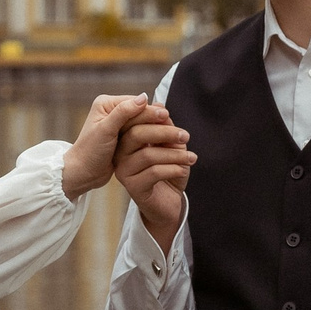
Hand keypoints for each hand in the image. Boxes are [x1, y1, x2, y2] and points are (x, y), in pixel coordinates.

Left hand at [61, 95, 165, 199]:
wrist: (81, 173)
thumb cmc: (89, 152)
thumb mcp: (105, 131)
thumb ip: (123, 113)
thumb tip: (143, 97)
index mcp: (106, 104)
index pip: (134, 103)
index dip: (151, 110)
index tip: (167, 116)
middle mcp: (112, 111)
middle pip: (140, 113)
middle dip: (158, 120)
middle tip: (174, 126)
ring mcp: (117, 124)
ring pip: (143, 124)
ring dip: (158, 130)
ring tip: (175, 136)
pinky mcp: (122, 136)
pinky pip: (141, 134)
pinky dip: (152, 138)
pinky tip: (165, 144)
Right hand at [115, 111, 193, 249]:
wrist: (168, 203)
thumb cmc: (168, 172)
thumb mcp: (170, 145)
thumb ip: (165, 127)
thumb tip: (160, 106)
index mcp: (126, 140)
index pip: (133, 121)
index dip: (150, 115)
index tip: (169, 115)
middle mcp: (120, 155)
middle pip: (136, 135)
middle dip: (164, 132)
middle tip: (185, 135)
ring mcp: (124, 172)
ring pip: (148, 155)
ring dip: (174, 154)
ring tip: (191, 157)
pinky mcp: (133, 187)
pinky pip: (153, 173)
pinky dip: (173, 169)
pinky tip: (184, 170)